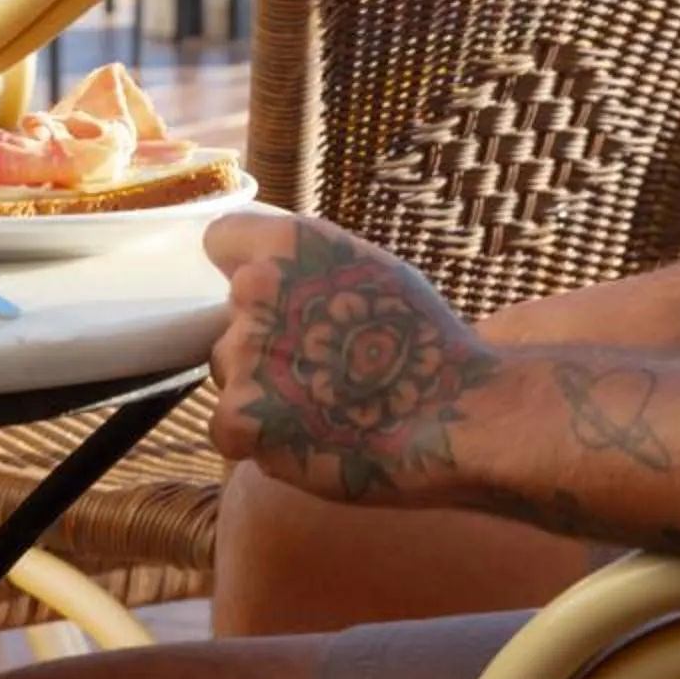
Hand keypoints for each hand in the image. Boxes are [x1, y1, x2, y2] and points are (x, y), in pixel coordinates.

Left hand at [205, 209, 499, 505]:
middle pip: (229, 319)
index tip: (272, 298)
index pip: (221, 239)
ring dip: (259, 390)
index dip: (246, 271)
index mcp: (289, 244)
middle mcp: (257, 291)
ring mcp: (246, 355)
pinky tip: (304, 438)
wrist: (458, 414)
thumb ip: (306, 263)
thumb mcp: (368, 268)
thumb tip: (258, 269)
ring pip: (228, 372)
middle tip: (320, 368)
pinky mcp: (243, 418)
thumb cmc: (427, 341)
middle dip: (263, 340)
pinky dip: (256, 439)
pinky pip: (225, 427)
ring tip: (321, 406)